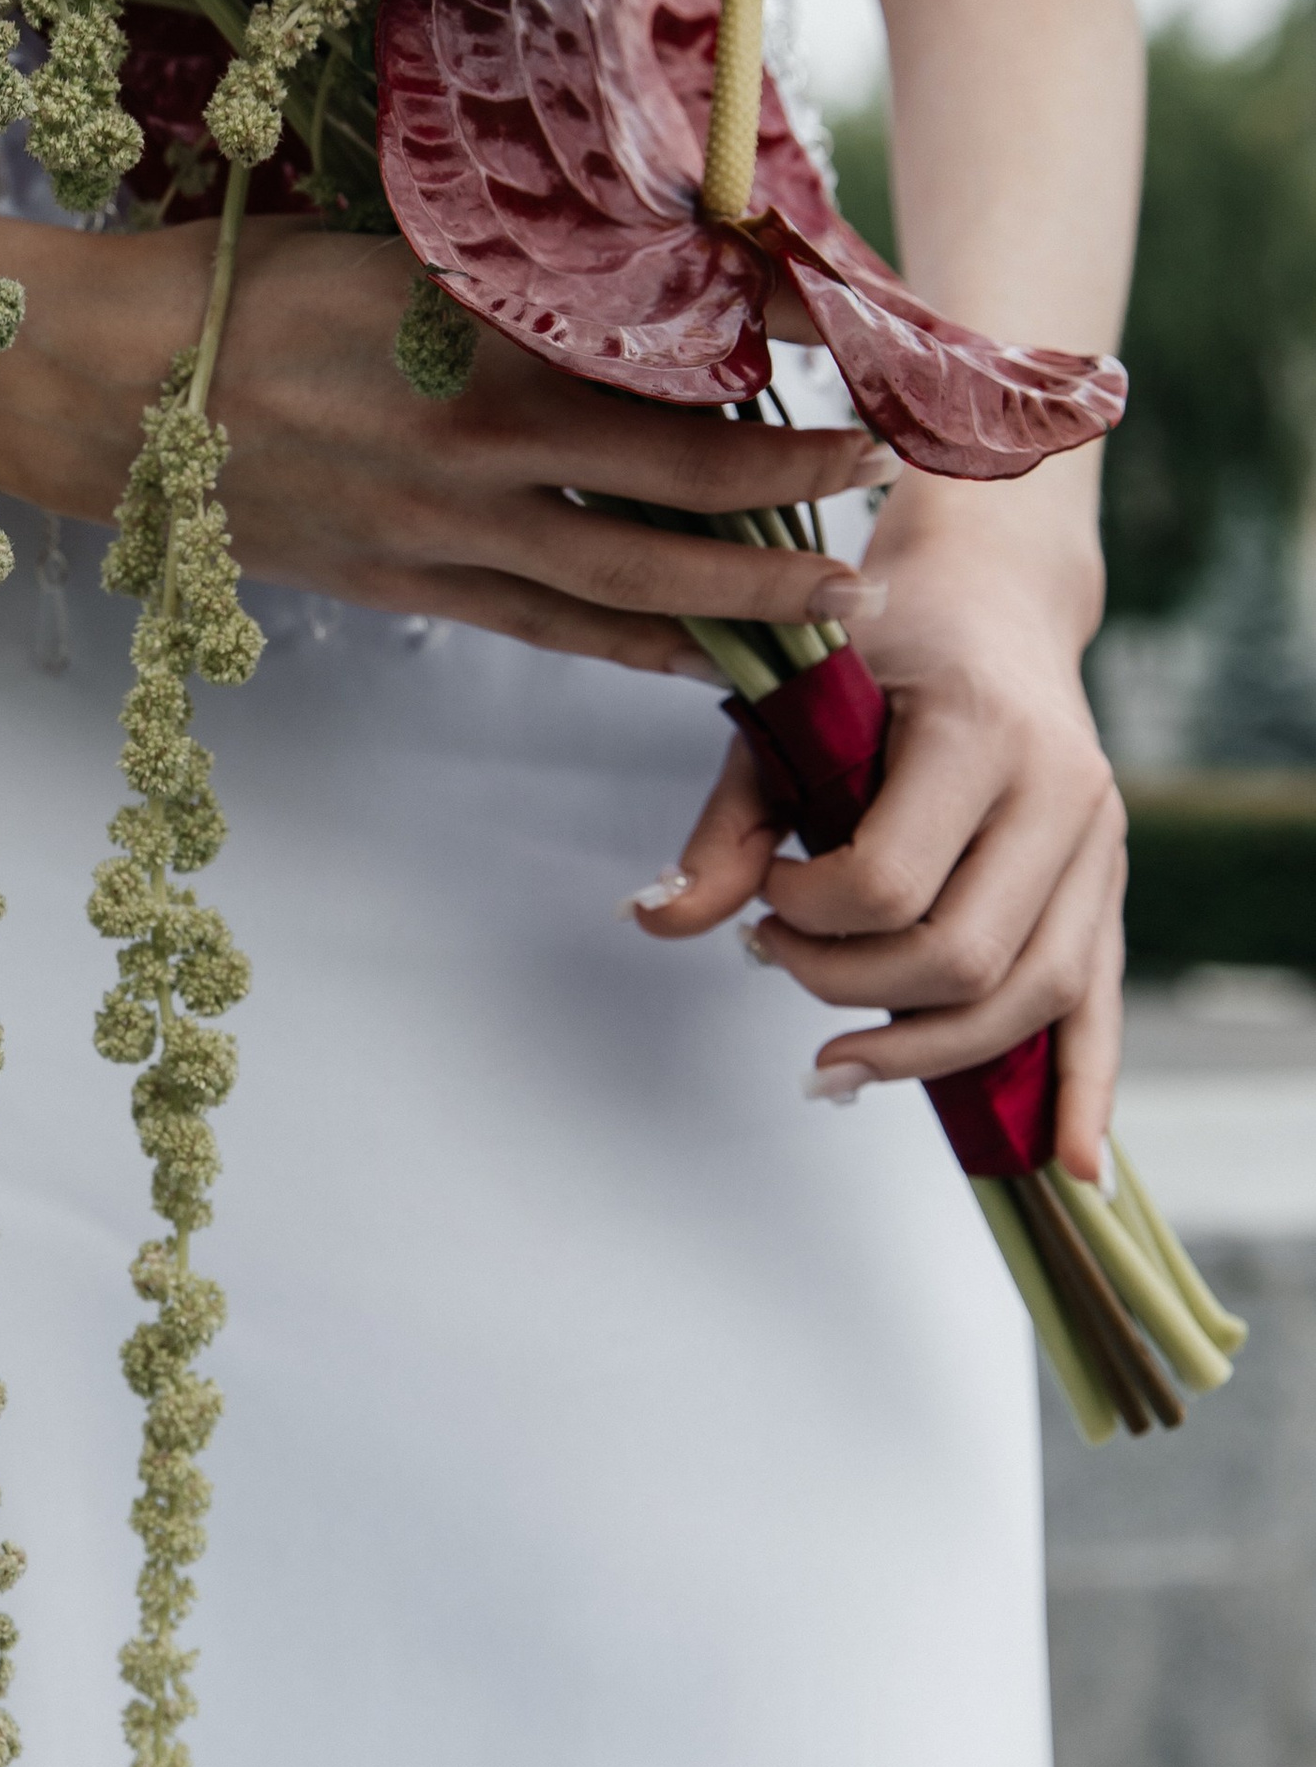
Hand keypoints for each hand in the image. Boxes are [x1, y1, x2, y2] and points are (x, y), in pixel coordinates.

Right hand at [0, 197, 897, 673]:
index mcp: (460, 343)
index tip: (839, 347)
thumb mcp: (376, 240)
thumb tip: (633, 259)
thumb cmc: (223, 283)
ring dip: (731, 593)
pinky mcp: (396, 585)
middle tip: (876, 487)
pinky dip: (626, 641)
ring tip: (826, 605)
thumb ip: (502, 265)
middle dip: (783, 490)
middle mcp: (463, 450)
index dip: (758, 362)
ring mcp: (431, 534)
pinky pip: (537, 624)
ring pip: (616, 577)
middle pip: (664, 481)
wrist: (88, 391)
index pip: (650, 358)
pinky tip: (694, 655)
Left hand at [633, 470, 1124, 1174]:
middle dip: (851, 986)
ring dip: (928, 1052)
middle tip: (774, 959)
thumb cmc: (880, 648)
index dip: (805, 915)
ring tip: (833, 1064)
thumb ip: (728, 823)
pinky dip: (1086, 1088)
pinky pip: (1102, 1003)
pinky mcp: (1108, 886)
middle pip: (964, 957)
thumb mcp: (789, 710)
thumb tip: (657, 922)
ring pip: (1034, 996)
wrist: (991, 599)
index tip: (762, 893)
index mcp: (981, 732)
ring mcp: (1100, 845)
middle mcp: (1062, 792)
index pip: (890, 883)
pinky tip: (1071, 1167)